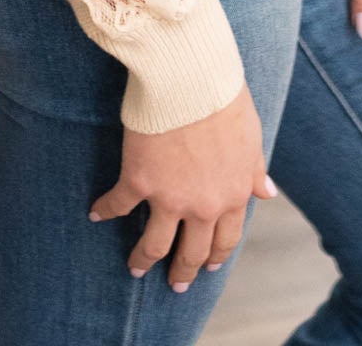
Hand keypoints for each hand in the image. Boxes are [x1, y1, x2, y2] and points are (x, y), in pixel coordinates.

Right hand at [88, 80, 275, 291]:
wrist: (191, 78)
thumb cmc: (224, 98)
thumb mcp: (251, 136)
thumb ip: (254, 169)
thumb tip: (266, 192)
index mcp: (232, 194)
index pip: (225, 238)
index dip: (215, 254)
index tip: (207, 266)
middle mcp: (202, 205)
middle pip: (191, 252)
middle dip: (183, 272)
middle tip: (176, 283)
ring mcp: (169, 197)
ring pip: (154, 244)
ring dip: (143, 260)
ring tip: (135, 268)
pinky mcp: (138, 180)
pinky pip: (117, 205)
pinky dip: (104, 211)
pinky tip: (95, 214)